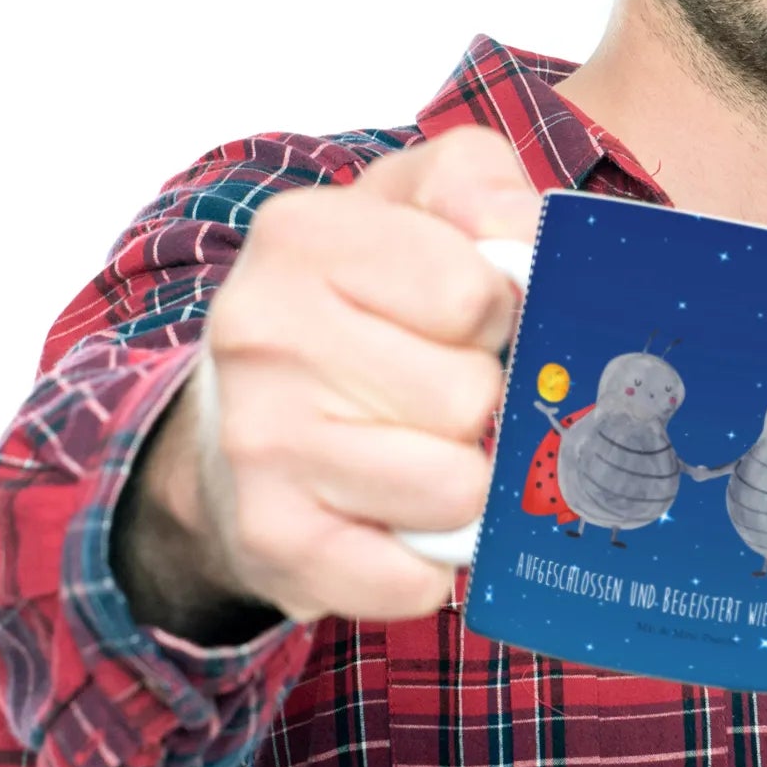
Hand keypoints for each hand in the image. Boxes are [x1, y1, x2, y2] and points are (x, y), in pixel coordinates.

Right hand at [121, 126, 540, 629]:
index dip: (494, 315)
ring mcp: (259, 443)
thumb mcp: (418, 205)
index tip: (460, 319)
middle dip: (478, 400)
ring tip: (418, 448)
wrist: (240, 418)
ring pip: (456, 489)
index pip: (475, 295)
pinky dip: (429, 561)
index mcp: (303, 235)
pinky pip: (414, 579)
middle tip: (431, 389)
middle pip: (469, 397)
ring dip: (463, 480)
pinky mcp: (272, 541)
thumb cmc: (362, 302)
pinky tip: (396, 518)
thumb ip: (482, 187)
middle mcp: (261, 333)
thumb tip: (526, 238)